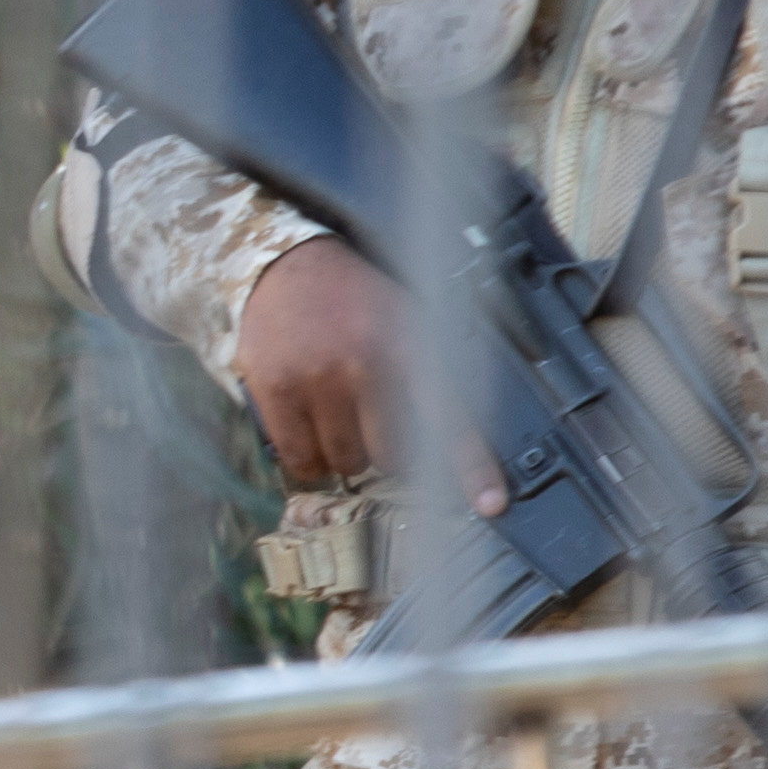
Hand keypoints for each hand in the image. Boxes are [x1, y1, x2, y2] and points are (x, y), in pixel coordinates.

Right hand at [230, 235, 501, 512]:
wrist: (285, 264)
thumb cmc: (353, 299)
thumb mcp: (406, 318)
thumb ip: (428, 372)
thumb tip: (448, 447)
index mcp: (408, 343)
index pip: (448, 415)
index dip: (471, 466)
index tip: (492, 504)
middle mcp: (364, 362)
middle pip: (390, 455)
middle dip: (385, 450)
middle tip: (373, 421)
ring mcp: (316, 379)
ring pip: (343, 463)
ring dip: (344, 453)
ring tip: (336, 416)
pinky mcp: (275, 390)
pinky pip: (299, 460)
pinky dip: (308, 458)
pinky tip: (309, 428)